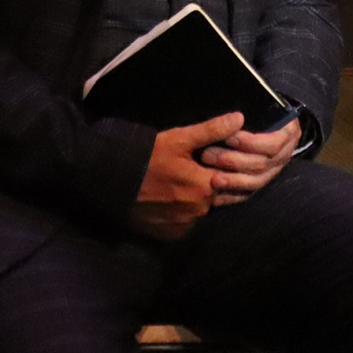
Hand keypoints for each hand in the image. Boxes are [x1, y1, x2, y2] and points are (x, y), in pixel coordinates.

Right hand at [129, 112, 246, 240]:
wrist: (113, 182)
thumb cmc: (148, 157)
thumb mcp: (180, 139)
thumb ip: (212, 130)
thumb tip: (240, 118)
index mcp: (206, 187)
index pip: (230, 179)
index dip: (226, 168)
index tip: (213, 160)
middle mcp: (199, 210)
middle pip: (216, 196)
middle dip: (212, 184)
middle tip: (194, 170)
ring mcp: (184, 225)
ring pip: (201, 210)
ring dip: (197, 200)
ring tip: (183, 184)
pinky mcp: (170, 234)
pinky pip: (186, 223)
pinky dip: (183, 213)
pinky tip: (173, 200)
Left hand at [195, 117, 303, 207]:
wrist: (261, 117)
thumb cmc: (255, 107)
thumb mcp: (255, 104)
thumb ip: (249, 111)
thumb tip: (236, 118)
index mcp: (289, 133)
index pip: (273, 144)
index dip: (250, 142)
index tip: (228, 137)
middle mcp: (285, 153)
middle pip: (262, 164)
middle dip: (234, 161)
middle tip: (208, 155)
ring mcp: (274, 169)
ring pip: (257, 182)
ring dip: (233, 181)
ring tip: (211, 178)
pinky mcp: (261, 181)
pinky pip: (250, 193)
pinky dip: (233, 193)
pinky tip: (217, 193)